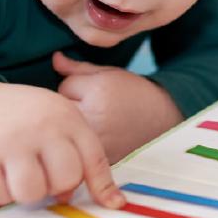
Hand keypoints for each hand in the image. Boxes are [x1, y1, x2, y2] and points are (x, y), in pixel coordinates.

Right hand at [0, 80, 125, 207]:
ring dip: (28, 192)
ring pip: (32, 193)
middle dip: (57, 185)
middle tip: (44, 173)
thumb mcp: (63, 122)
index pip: (93, 158)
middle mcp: (42, 128)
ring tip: (22, 174)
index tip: (114, 204)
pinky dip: (1, 192)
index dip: (102, 187)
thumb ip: (83, 156)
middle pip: (65, 180)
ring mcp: (11, 142)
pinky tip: (0, 172)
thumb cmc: (31, 118)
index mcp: (67, 118)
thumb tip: (95, 201)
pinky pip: (0, 196)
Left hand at [53, 52, 183, 163]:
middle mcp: (94, 118)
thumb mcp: (108, 73)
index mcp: (97, 92)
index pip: (64, 87)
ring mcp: (96, 143)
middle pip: (60, 110)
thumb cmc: (135, 93)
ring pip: (66, 130)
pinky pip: (75, 148)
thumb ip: (78, 68)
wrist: (163, 119)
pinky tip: (94, 137)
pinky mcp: (99, 159)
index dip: (75, 87)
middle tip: (91, 106)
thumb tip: (54, 59)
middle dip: (70, 106)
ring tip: (94, 121)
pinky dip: (80, 143)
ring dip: (73, 126)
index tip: (91, 91)